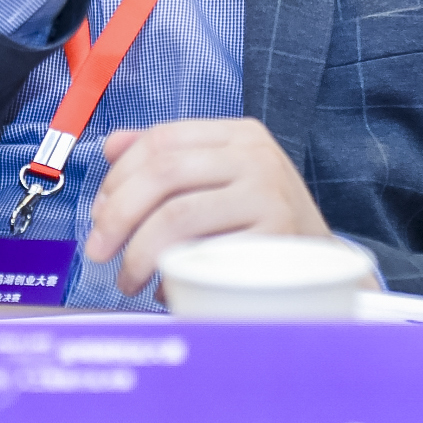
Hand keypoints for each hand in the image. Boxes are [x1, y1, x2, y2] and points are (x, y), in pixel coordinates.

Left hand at [85, 118, 332, 295]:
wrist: (324, 265)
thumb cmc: (261, 224)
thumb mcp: (220, 179)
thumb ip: (169, 160)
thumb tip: (111, 146)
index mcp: (238, 134)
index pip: (161, 140)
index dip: (117, 177)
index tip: (98, 214)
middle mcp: (256, 156)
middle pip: (163, 172)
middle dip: (117, 214)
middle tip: (99, 251)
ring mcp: (269, 195)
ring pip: (177, 214)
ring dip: (138, 252)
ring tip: (128, 278)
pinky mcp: (276, 240)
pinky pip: (207, 254)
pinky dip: (175, 273)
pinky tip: (165, 287)